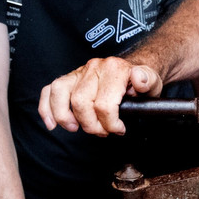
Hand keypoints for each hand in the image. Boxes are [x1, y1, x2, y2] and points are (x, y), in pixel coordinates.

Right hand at [38, 57, 162, 135]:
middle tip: (102, 131)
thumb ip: (147, 80)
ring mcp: (79, 72)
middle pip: (81, 102)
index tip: (118, 129)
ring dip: (66, 117)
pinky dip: (46, 107)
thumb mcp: (152, 81)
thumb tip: (139, 80)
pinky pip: (49, 90)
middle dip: (91, 124)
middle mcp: (94, 68)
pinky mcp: (69, 78)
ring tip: (76, 128)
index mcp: (115, 69)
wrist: (131, 69)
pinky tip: (51, 123)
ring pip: (60, 94)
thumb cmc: (140, 81)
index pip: (104, 104)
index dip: (110, 123)